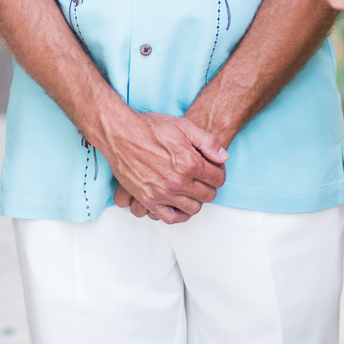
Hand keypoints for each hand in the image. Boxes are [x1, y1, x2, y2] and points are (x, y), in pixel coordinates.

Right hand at [102, 112, 226, 223]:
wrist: (121, 134)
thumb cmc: (149, 128)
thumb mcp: (183, 125)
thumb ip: (207, 141)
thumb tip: (222, 157)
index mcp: (189, 162)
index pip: (217, 178)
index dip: (219, 173)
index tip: (214, 169)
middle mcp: (178, 181)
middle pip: (208, 194)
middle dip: (210, 186)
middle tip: (205, 178)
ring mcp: (162, 193)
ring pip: (193, 208)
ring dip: (197, 200)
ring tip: (193, 189)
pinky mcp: (148, 199)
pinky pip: (170, 217)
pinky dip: (180, 214)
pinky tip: (181, 205)